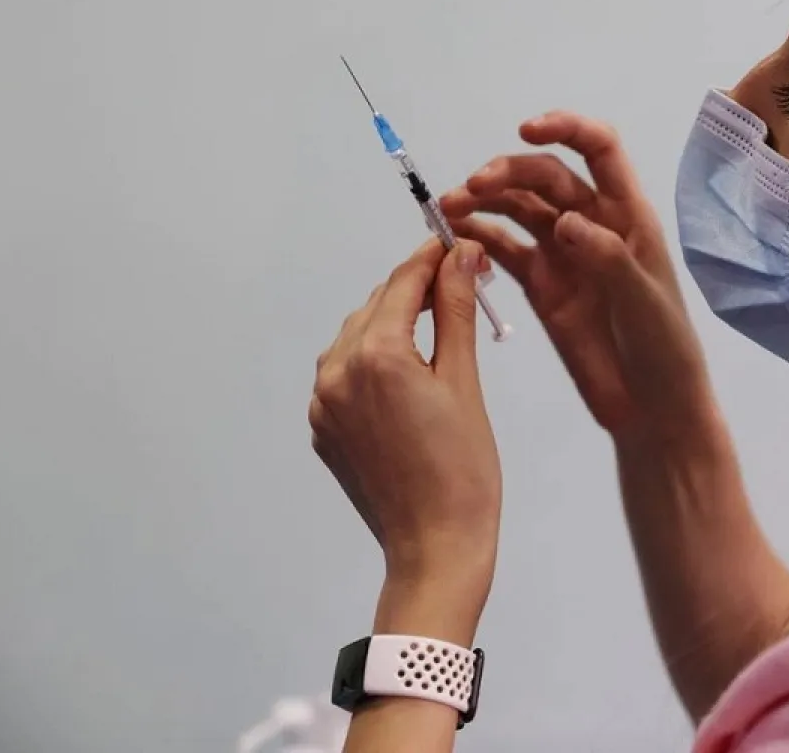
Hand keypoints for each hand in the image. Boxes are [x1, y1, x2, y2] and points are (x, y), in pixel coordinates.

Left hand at [310, 239, 502, 613]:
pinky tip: (410, 374)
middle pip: (377, 305)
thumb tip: (461, 256)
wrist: (435, 546)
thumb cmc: (464, 469)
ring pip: (357, 337)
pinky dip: (375, 361)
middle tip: (462, 286)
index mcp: (376, 355)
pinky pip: (345, 375)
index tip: (460, 244)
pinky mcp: (323, 430)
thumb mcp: (465, 381)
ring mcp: (323, 404)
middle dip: (417, 290)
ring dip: (393, 322)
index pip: (403, 282)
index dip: (433, 257)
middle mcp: (337, 372)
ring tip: (439, 328)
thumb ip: (456, 311)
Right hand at [439, 112, 714, 442]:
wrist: (653, 410)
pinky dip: (479, 238)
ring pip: (521, 208)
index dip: (567, 129)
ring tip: (449, 208)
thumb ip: (608, 259)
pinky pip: (506, 249)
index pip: (600, 150)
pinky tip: (453, 237)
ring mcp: (565, 254)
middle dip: (509, 172)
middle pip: (548, 177)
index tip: (526, 130)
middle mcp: (594, 225)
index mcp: (629, 216)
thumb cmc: (665, 350)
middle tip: (472, 187)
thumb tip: (567, 221)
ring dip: (486, 200)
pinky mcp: (542, 286)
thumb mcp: (645, 303)